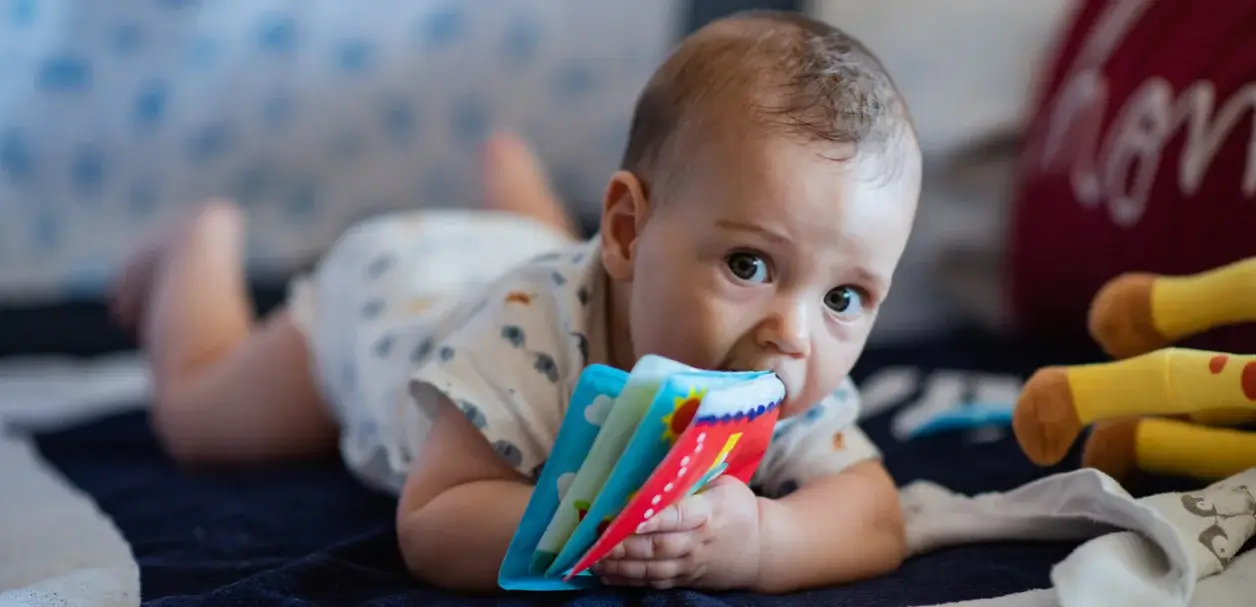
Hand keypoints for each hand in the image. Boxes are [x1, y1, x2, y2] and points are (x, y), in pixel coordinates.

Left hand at [593, 476, 762, 589]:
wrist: (762, 549)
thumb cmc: (737, 508)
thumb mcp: (724, 485)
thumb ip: (694, 479)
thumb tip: (659, 462)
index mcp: (709, 512)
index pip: (680, 515)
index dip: (656, 519)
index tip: (632, 519)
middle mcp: (698, 542)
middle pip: (659, 546)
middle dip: (625, 545)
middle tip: (596, 541)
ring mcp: (691, 565)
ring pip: (653, 569)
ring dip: (621, 566)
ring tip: (594, 559)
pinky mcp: (686, 579)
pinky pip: (654, 582)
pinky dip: (629, 580)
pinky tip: (607, 574)